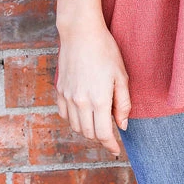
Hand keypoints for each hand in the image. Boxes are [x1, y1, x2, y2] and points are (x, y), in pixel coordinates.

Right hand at [54, 22, 131, 157]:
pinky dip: (74, 119)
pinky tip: (83, 113)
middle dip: (100, 138)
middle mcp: (80, 102)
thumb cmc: (105, 51)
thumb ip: (123, 103)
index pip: (103, 134)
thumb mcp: (121, 75)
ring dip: (87, 130)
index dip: (110, 145)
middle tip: (109, 134)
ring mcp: (67, 96)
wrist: (80, 33)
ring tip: (97, 122)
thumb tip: (122, 125)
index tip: (116, 149)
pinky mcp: (59, 90)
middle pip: (88, 133)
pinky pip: (64, 114)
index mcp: (98, 100)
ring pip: (76, 126)